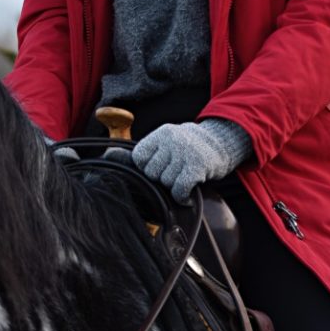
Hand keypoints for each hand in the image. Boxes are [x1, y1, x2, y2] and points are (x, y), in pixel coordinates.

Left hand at [129, 120, 251, 203]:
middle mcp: (171, 141)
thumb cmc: (188, 147)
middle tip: (174, 173)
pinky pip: (179, 189)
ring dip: (174, 186)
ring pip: (165, 182)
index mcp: (161, 134)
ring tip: (183, 178)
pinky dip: (181, 196)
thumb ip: (141, 152)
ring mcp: (185, 153)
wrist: (222, 142)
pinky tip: (186, 195)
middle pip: (151, 172)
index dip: (146, 168)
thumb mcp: (165, 143)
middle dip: (161, 178)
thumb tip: (108, 155)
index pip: (139, 157)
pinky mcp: (197, 166)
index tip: (160, 167)